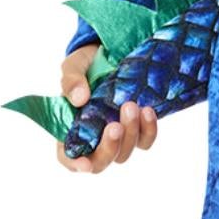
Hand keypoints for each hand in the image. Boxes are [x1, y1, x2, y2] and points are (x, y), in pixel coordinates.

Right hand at [56, 43, 158, 173]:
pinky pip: (145, 140)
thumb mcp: (74, 66)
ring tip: (131, 106)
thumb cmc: (87, 64)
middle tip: (115, 125)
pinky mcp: (137, 129)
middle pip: (100, 162)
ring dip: (130, 134)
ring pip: (124, 152)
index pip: (69, 157)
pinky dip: (148, 129)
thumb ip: (71, 81)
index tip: (85, 164)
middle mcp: (94, 138)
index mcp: (71, 128)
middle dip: (109, 148)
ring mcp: (117, 135)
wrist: (114, 54)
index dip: (75, 164)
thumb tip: (79, 99)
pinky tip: (147, 111)